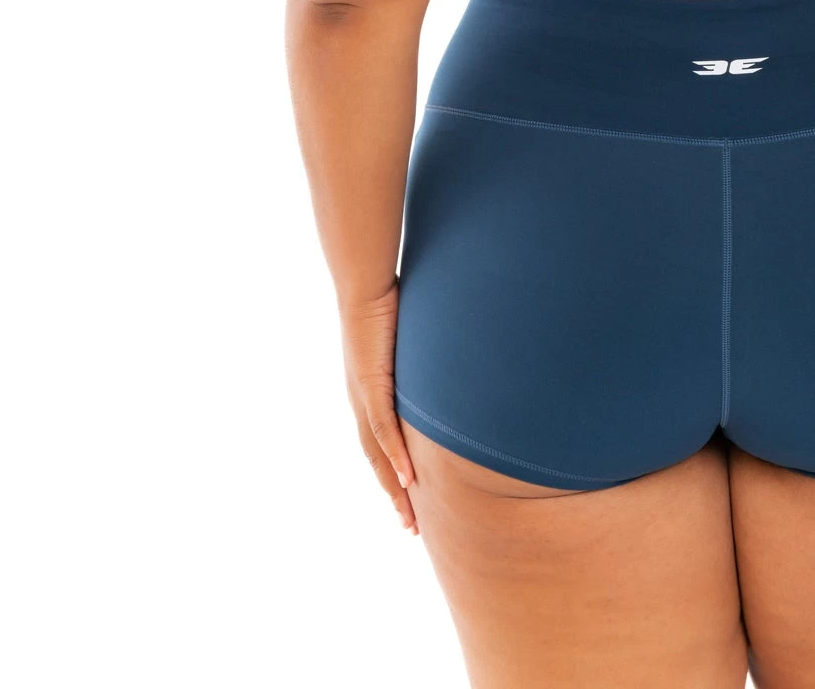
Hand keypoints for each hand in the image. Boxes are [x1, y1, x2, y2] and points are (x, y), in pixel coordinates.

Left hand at [342, 283, 418, 533]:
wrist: (365, 285)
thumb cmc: (390, 304)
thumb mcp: (412, 344)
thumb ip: (426, 363)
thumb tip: (451, 367)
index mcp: (369, 394)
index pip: (381, 445)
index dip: (394, 476)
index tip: (411, 502)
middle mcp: (362, 403)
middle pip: (378, 462)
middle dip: (395, 496)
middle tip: (410, 528)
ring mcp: (363, 397)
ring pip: (378, 455)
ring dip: (394, 488)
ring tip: (409, 517)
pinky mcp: (369, 384)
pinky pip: (382, 428)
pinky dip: (394, 455)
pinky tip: (406, 478)